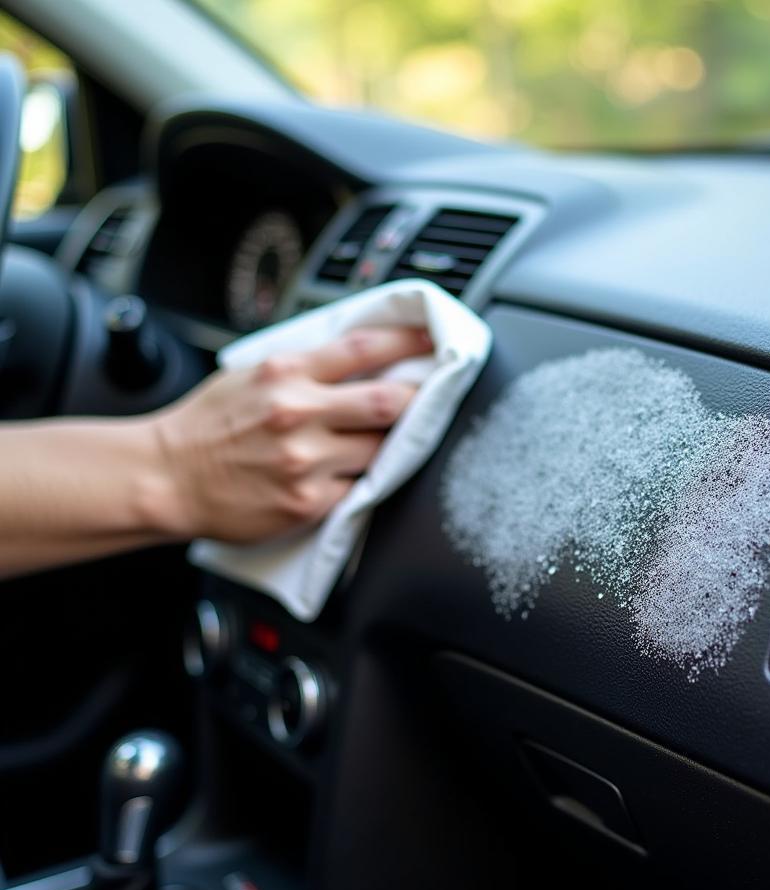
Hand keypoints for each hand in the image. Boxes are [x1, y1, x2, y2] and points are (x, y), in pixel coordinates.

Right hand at [149, 326, 431, 542]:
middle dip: (416, 401)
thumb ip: (306, 366)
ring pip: (381, 450)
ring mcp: (306, 460)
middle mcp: (298, 413)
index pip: (363, 348)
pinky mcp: (308, 502)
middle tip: (426, 401)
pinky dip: (365, 481)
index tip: (431, 338)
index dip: (406, 340)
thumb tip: (363, 355)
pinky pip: (359, 488)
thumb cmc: (208, 426)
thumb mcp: (252, 375)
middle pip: (388, 402)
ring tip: (386, 442)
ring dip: (392, 446)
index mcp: (285, 373)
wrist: (167, 477)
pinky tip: (355, 474)